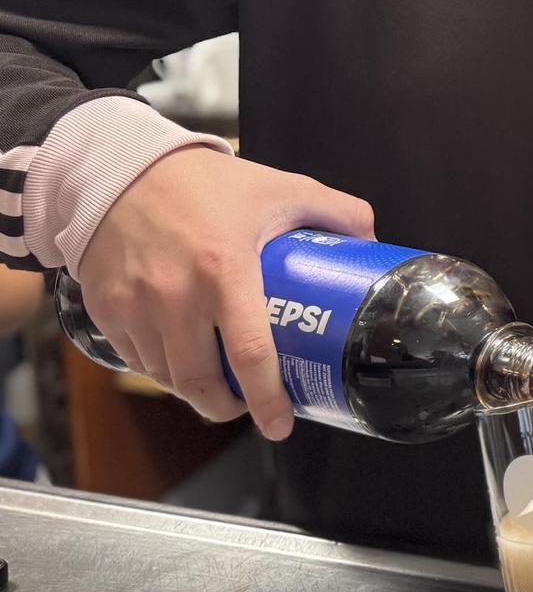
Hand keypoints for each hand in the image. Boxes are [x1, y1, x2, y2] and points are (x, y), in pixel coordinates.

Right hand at [76, 147, 375, 438]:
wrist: (118, 167)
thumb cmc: (201, 181)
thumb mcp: (278, 187)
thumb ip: (335, 210)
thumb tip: (369, 241)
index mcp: (224, 270)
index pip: (249, 355)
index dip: (267, 400)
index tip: (280, 424)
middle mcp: (175, 296)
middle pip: (200, 382)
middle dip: (227, 408)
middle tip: (246, 407)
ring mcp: (134, 307)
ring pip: (166, 377)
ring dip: (194, 390)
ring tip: (216, 381)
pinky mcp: (104, 309)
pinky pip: (135, 359)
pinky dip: (160, 369)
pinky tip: (180, 357)